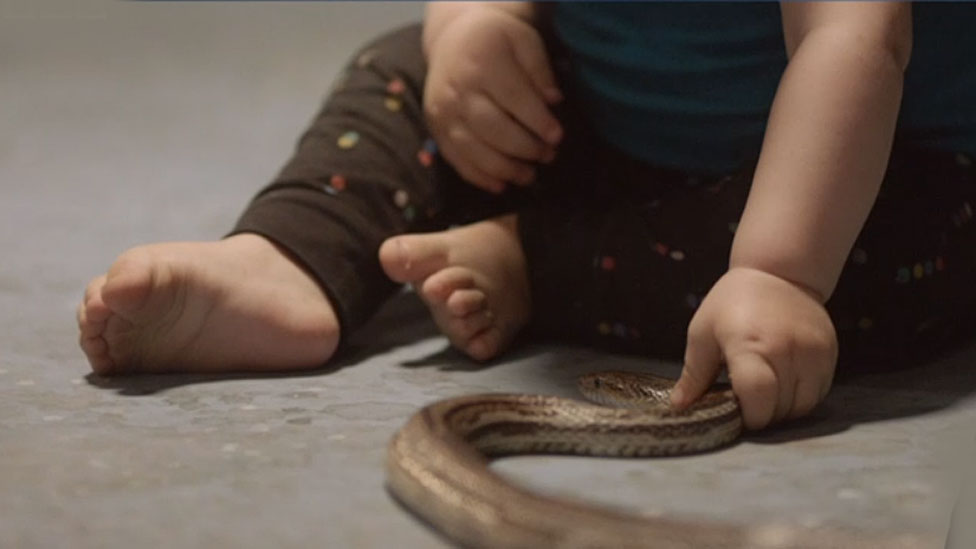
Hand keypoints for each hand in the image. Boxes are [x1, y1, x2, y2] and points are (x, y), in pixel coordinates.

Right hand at [424, 7, 562, 192]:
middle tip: (548, 156)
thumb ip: (539, 70)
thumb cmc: (496, 40)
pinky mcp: (436, 129)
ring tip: (529, 175)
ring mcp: (443, 112)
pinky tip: (501, 185)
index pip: (514, 98)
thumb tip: (554, 101)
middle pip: (493, 129)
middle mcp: (458, 89)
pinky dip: (479, 177)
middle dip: (524, 148)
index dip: (538, 121)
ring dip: (504, 169)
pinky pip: (456, 160)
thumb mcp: (523, 40)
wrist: (453, 38)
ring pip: (473, 150)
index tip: (557, 137)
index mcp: (482, 63)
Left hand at [670, 267, 837, 429]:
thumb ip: (694, 374)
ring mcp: (813, 352)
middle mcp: (786, 349)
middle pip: (780, 408)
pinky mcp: (830, 353)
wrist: (779, 273)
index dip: (748, 415)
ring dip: (783, 409)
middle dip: (762, 415)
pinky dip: (801, 397)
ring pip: (803, 406)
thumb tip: (679, 406)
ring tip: (766, 392)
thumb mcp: (702, 333)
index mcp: (749, 344)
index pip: (757, 396)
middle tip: (748, 400)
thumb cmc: (732, 302)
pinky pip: (819, 393)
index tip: (737, 413)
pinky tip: (784, 383)